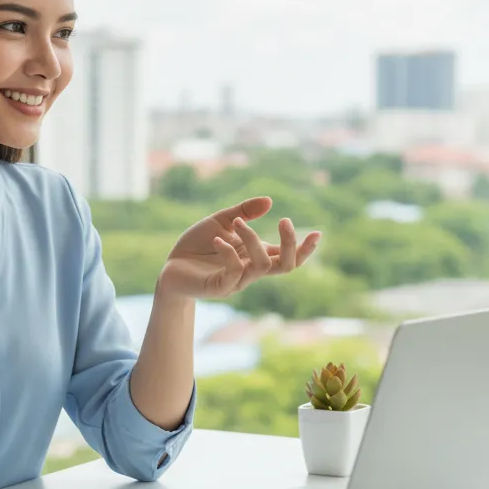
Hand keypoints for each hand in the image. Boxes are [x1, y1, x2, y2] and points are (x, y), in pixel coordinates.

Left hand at [156, 196, 320, 301]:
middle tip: (285, 221)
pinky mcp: (218, 288)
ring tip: (238, 224)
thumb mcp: (221, 222)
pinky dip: (229, 254)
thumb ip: (244, 212)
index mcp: (255, 256)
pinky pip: (233, 273)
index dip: (305, 249)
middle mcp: (250, 271)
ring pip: (262, 266)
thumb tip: (269, 201)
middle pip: (286, 266)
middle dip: (291, 245)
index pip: (288, 257)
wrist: (170, 266)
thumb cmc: (197, 245)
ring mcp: (236, 281)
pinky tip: (217, 238)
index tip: (318, 232)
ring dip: (253, 240)